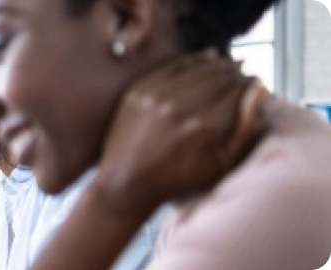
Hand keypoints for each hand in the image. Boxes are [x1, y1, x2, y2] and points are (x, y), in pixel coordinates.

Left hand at [92, 52, 266, 207]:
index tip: (256, 83)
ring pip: (198, 67)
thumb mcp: (224, 163)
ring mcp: (156, 97)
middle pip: (220, 75)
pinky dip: (193, 61)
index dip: (251, 84)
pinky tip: (206, 58)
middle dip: (237, 72)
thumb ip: (248, 127)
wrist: (127, 181)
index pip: (239, 89)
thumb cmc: (182, 177)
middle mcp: (181, 107)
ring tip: (230, 65)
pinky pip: (173, 67)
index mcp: (206, 126)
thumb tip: (259, 87)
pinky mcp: (138, 91)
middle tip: (245, 71)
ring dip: (218, 63)